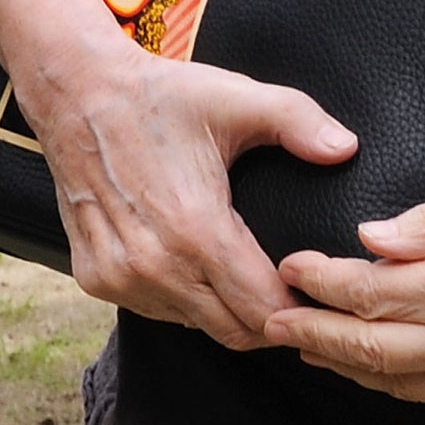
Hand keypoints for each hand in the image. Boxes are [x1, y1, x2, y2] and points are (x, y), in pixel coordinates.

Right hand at [0, 0, 357, 352]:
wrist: (78, 93)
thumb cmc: (160, 98)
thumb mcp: (236, 97)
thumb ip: (298, 121)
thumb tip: (345, 148)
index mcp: (194, 228)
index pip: (262, 308)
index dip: (299, 307)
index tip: (317, 291)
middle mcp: (153, 264)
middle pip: (234, 331)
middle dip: (271, 320)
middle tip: (295, 292)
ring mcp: (119, 277)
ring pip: (195, 325)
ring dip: (226, 312)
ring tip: (251, 279)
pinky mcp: (96, 279)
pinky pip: (157, 311)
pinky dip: (185, 301)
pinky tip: (199, 267)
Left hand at [264, 179, 424, 413]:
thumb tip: (371, 238)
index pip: (370, 293)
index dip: (322, 282)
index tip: (289, 265)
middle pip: (368, 349)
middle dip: (313, 332)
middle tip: (269, 317)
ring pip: (394, 382)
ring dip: (343, 362)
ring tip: (306, 341)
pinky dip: (389, 380)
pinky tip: (370, 362)